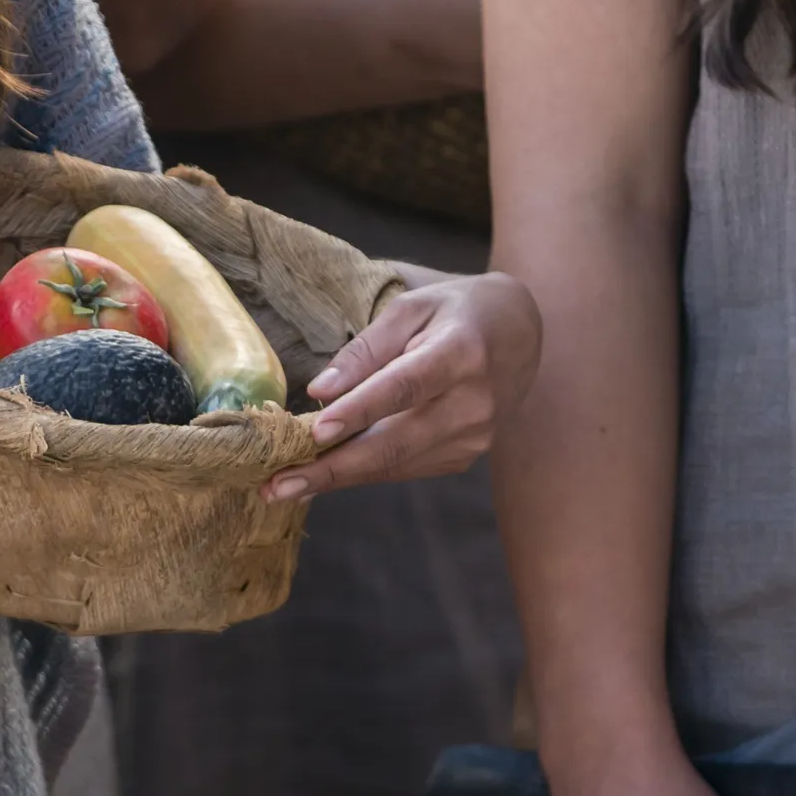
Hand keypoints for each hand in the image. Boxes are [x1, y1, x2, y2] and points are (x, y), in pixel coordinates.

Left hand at [265, 270, 539, 500]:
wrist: (519, 335)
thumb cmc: (453, 313)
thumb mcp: (410, 309)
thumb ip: (365, 349)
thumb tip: (319, 392)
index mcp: (461, 353)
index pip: (404, 387)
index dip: (359, 411)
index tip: (314, 433)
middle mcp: (474, 404)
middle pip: (395, 443)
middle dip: (331, 469)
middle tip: (276, 484)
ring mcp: (474, 437)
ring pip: (395, 464)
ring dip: (336, 478)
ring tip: (282, 486)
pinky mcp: (464, 456)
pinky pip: (404, 467)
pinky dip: (362, 471)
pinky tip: (322, 475)